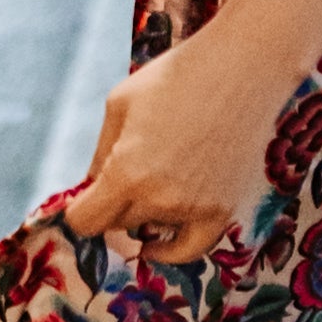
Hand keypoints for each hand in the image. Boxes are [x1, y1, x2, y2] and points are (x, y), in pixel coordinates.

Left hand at [64, 32, 280, 266]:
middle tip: (123, 176)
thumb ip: (98, 153)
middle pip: (117, 223)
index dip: (79, 210)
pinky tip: (158, 245)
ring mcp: (193, 209)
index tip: (84, 198)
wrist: (242, 69)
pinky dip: (171, 252)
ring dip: (144, 213)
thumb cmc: (176, 77)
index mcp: (125, 174)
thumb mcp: (119, 104)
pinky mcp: (222, 210)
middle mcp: (158, 200)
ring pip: (150, 230)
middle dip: (111, 205)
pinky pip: (190, 250)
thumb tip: (89, 188)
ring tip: (154, 177)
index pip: (85, 221)